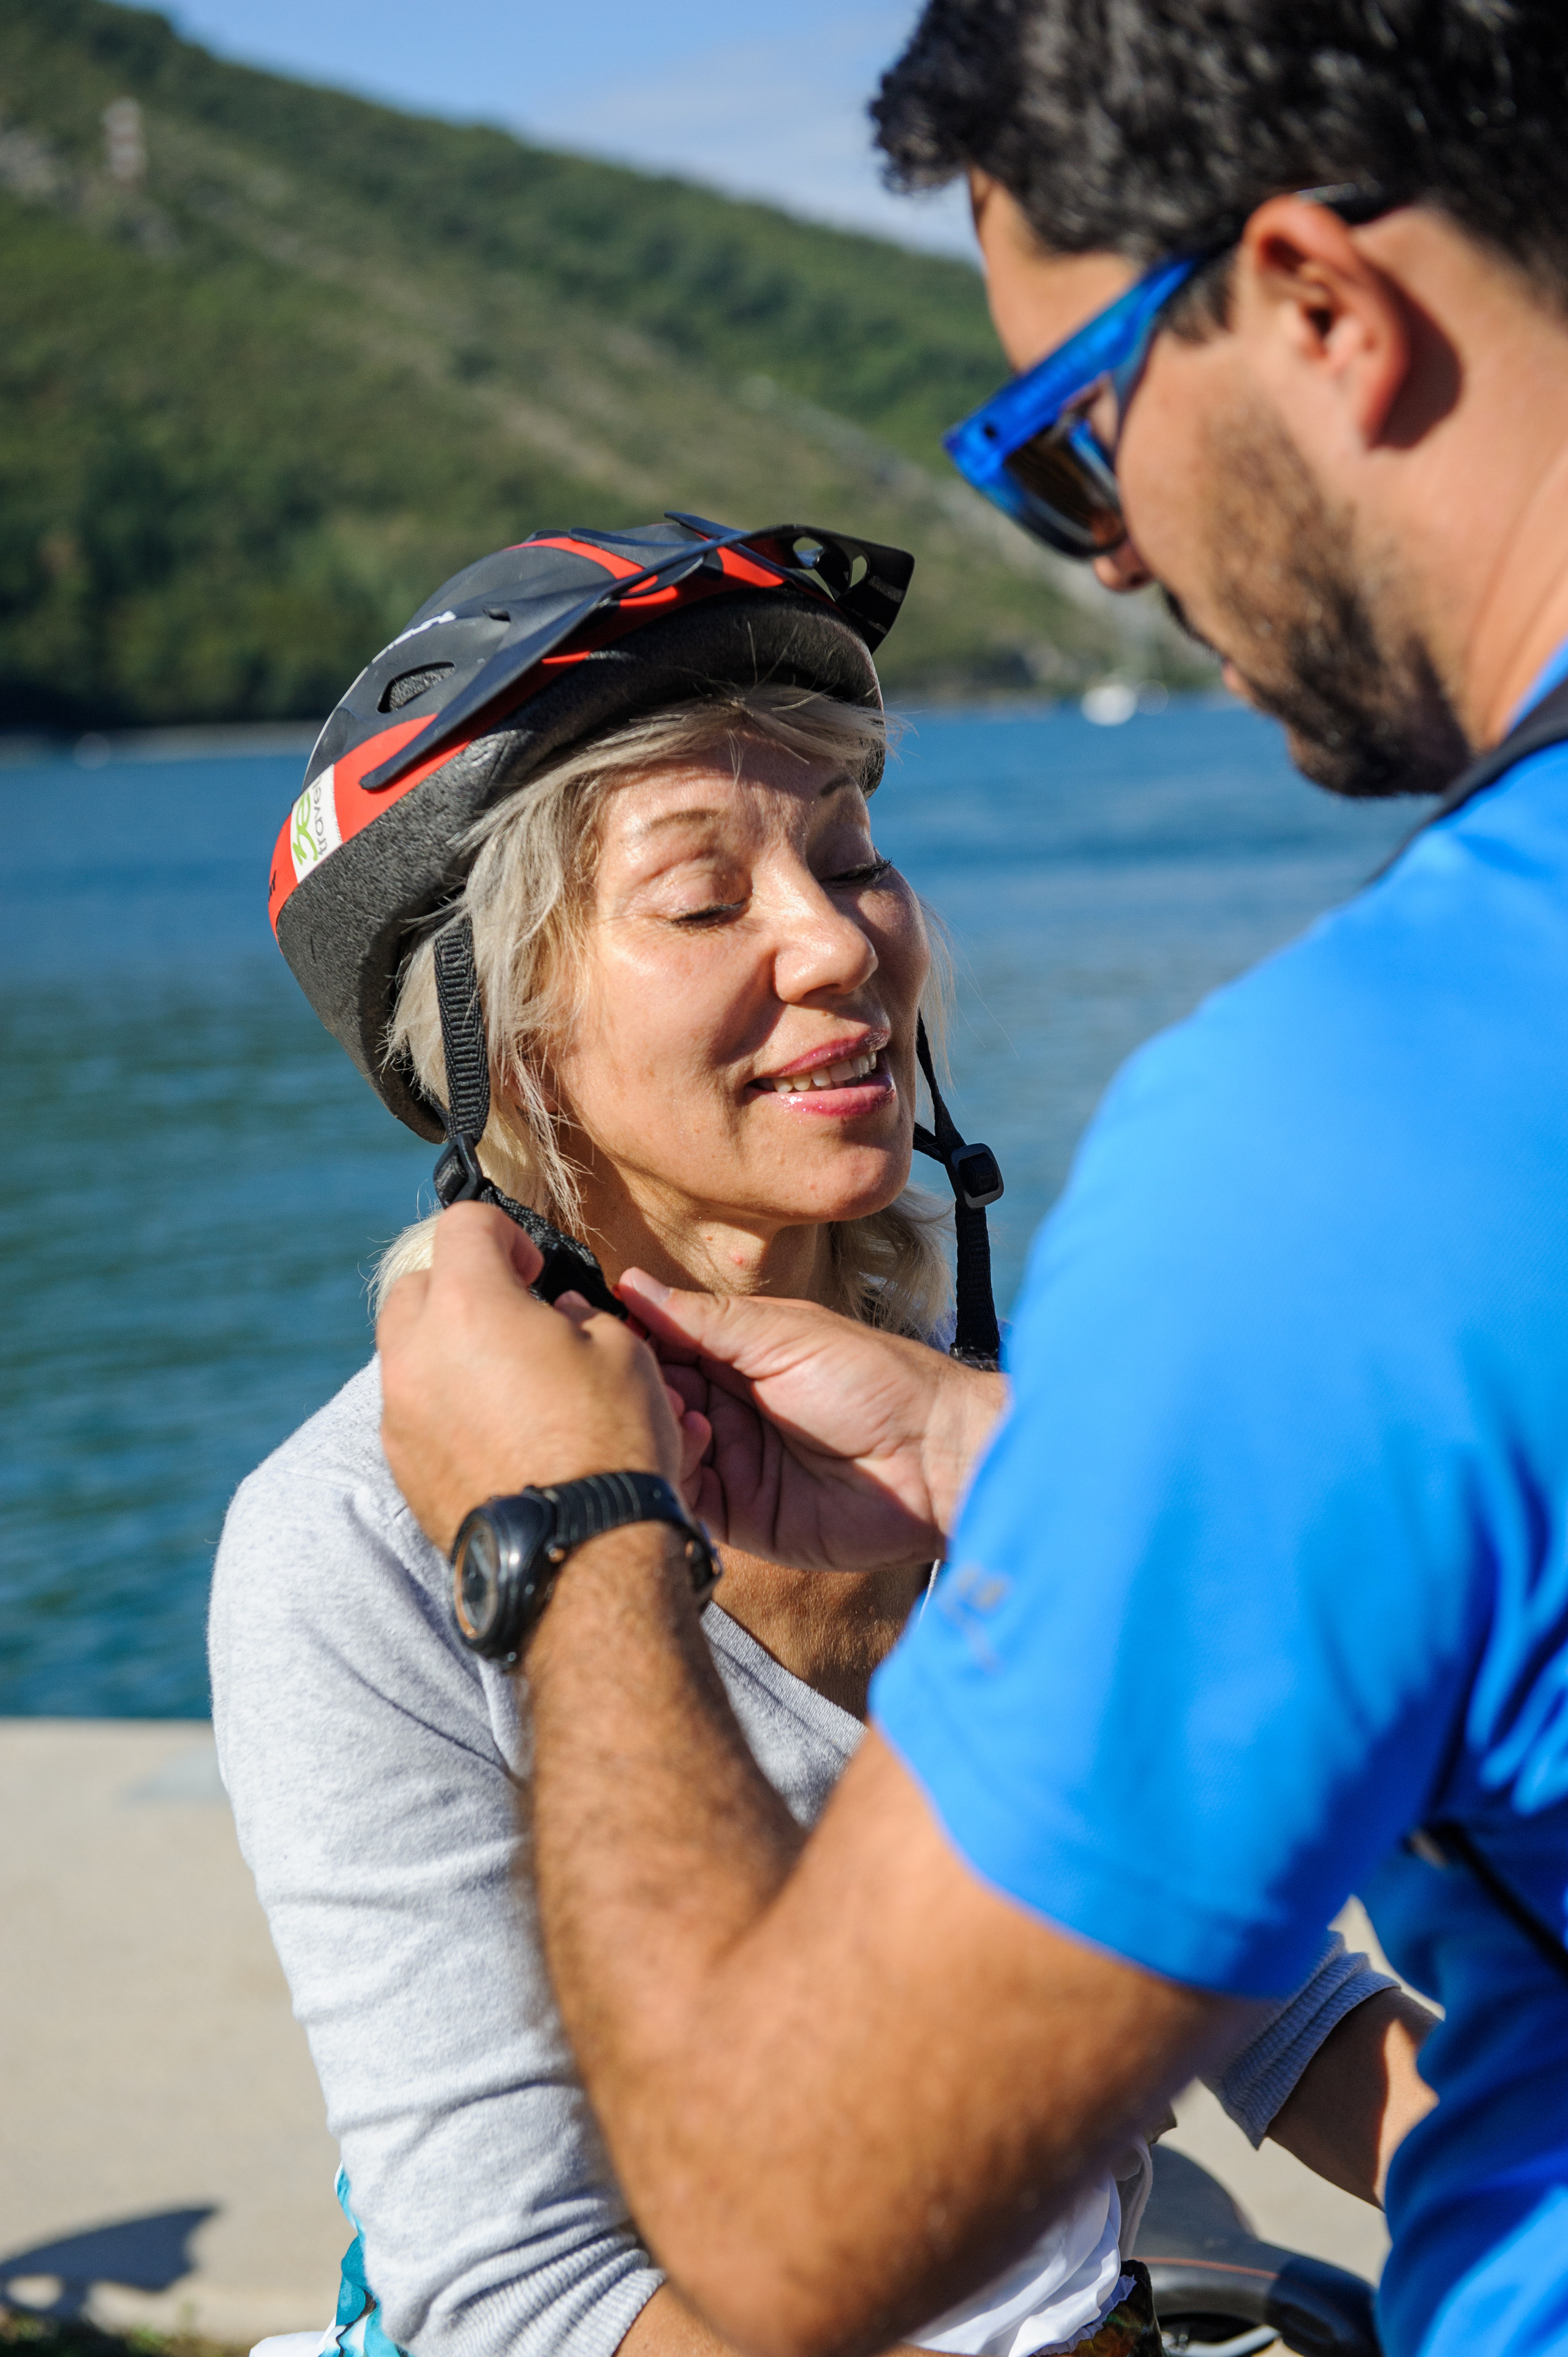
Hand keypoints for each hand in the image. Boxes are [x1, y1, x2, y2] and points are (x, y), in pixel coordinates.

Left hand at [377, 1204, 705, 1553]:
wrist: (578, 1551)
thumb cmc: (609, 1442)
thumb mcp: (620, 1351)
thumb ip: (575, 1314)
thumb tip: (553, 1316)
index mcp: (469, 1304)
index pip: (464, 1224)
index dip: (505, 1233)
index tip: (534, 1268)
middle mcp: (416, 1352)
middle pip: (418, 1287)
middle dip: (463, 1289)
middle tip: (513, 1319)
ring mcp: (399, 1413)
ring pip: (408, 1352)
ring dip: (449, 1349)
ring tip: (505, 1381)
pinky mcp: (401, 1466)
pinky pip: (411, 1410)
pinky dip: (443, 1405)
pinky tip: (494, 1433)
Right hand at [616, 1272, 1007, 1570]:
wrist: (934, 1458)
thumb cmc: (876, 1380)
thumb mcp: (784, 1334)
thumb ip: (704, 1320)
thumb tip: (629, 1283)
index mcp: (739, 1357)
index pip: (663, 1344)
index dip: (630, 1335)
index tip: (592, 1320)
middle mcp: (728, 1410)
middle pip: (652, 1398)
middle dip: (636, 1384)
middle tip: (629, 1370)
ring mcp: (732, 1465)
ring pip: (661, 1447)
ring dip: (657, 1424)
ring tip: (675, 1405)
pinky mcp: (741, 1517)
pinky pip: (685, 1497)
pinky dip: (676, 1471)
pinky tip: (694, 1441)